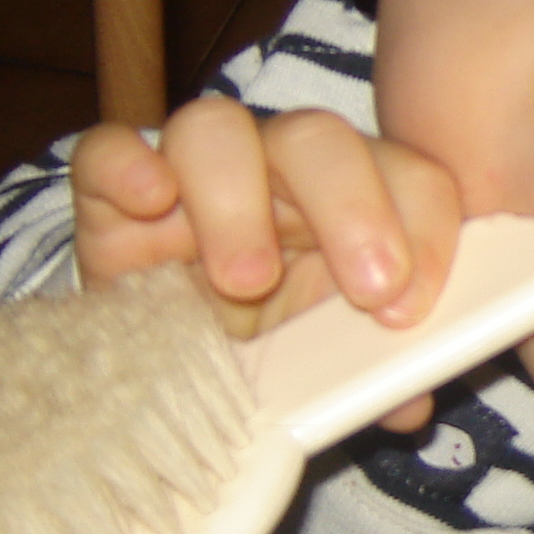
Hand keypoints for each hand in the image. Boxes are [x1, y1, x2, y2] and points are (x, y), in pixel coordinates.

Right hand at [70, 98, 462, 429]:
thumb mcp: (326, 366)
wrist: (164, 367)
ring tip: (248, 280)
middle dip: (353, 209)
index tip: (411, 307)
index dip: (425, 230)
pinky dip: (126, 165)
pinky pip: (108, 149)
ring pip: (215, 128)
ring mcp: (191, 173)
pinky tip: (150, 200)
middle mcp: (277, 170)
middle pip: (320, 138)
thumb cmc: (266, 351)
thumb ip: (374, 372)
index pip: (408, 177)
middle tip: (368, 292)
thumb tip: (409, 404)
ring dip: (238, 200)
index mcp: (353, 199)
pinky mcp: (108, 194)